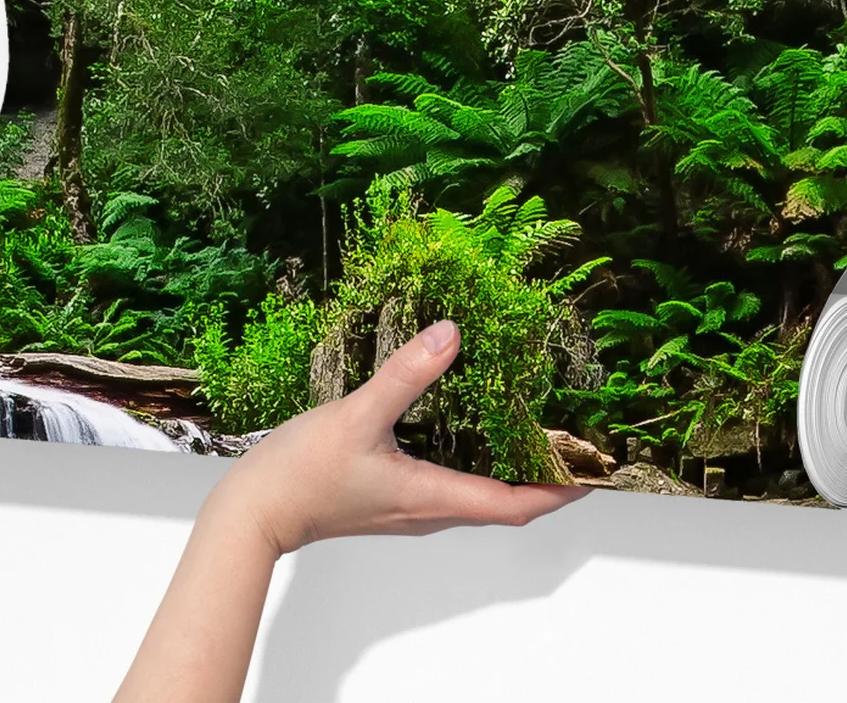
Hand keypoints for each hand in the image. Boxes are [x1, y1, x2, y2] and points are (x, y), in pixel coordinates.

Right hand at [204, 320, 587, 557]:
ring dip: (508, 471)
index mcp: (431, 498)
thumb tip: (452, 334)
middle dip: (542, 478)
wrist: (255, 512)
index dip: (558, 490)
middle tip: (570, 445)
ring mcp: (408, 508)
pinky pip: (449, 485)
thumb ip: (406, 373)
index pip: (514, 504)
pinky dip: (473, 464)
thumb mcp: (358, 415)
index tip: (591, 472)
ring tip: (529, 432)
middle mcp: (428, 511)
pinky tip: (463, 428)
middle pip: (504, 503)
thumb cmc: (302, 473)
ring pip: (476, 495)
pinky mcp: (389, 498)